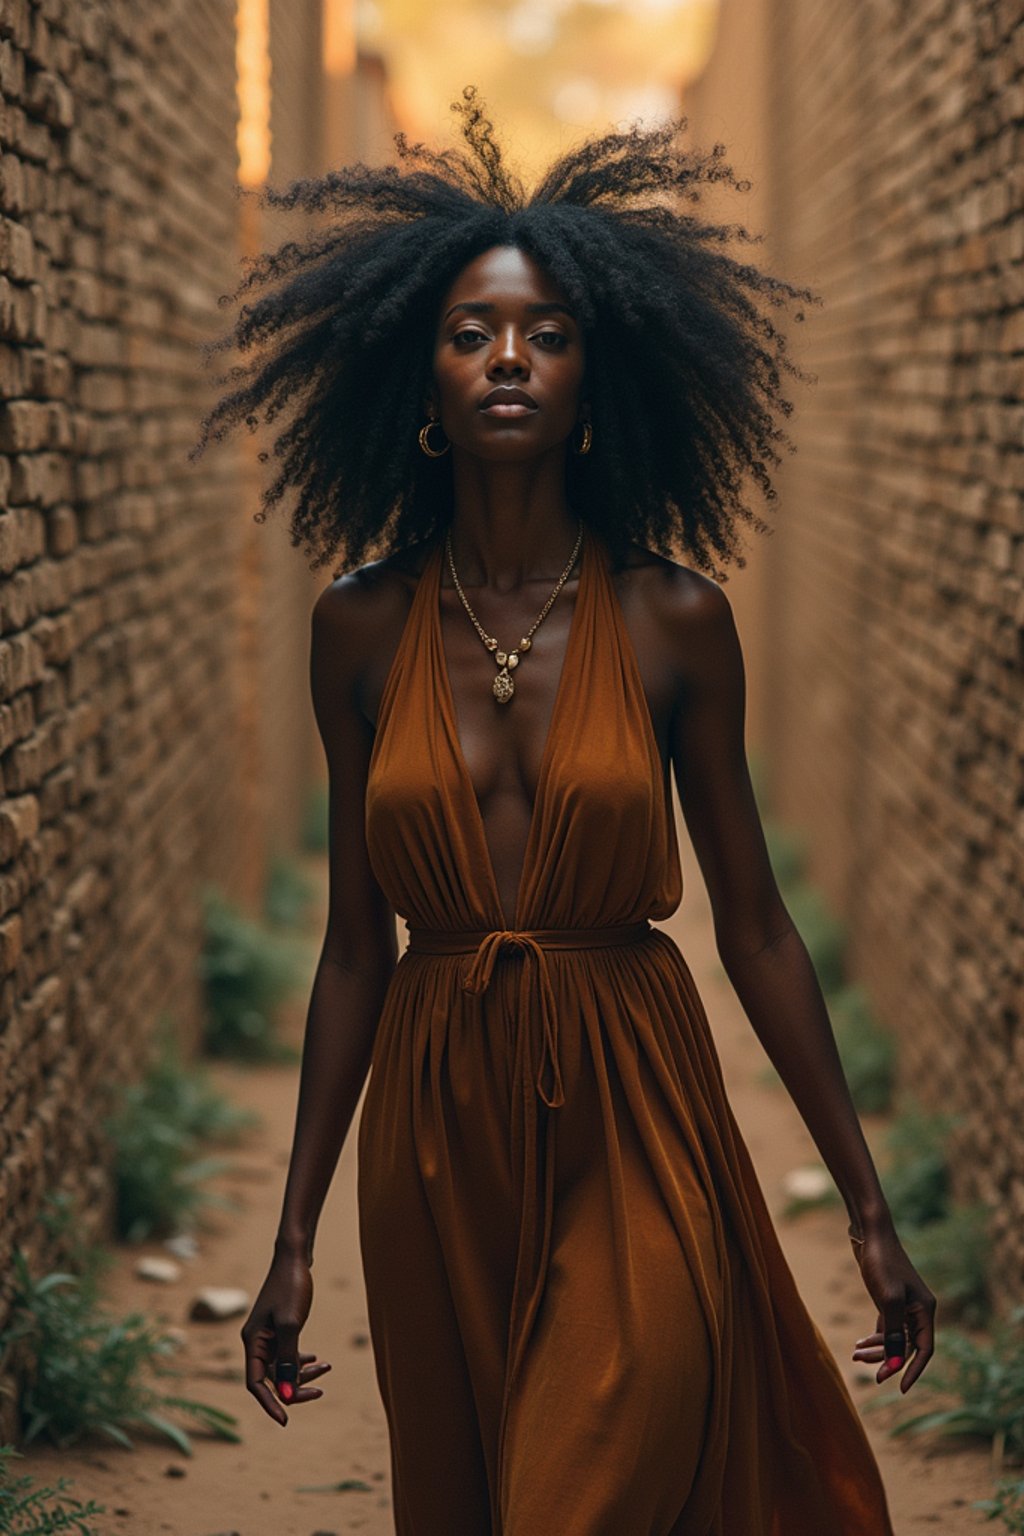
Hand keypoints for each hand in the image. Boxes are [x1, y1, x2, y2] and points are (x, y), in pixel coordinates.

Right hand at [240, 1246, 331, 1424]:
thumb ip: (288, 1360)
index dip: (269, 1403)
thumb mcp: (291, 1324)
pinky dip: (301, 1361)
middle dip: (294, 1387)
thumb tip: (286, 1393)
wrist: (295, 1257)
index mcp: (252, 1341)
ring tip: (327, 1369)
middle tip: (320, 1391)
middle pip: (271, 1378)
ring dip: (302, 1373)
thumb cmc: (291, 1287)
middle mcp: (256, 1341)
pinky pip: (287, 1355)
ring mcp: (268, 1335)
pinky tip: (317, 1360)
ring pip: (281, 1367)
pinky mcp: (280, 1328)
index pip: (255, 1383)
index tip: (285, 1421)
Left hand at [849, 1221, 935, 1392]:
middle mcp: (918, 1310)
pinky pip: (886, 1328)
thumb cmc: (881, 1262)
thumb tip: (896, 1365)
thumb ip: (894, 1333)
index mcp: (925, 1310)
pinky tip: (858, 1345)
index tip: (901, 1389)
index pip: (924, 1349)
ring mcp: (904, 1305)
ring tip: (855, 1355)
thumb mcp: (888, 1299)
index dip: (914, 1370)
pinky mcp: (889, 1300)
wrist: (870, 1233)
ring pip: (894, 1338)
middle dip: (888, 1360)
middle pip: (907, 1346)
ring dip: (878, 1350)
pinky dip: (874, 1338)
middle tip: (868, 1371)